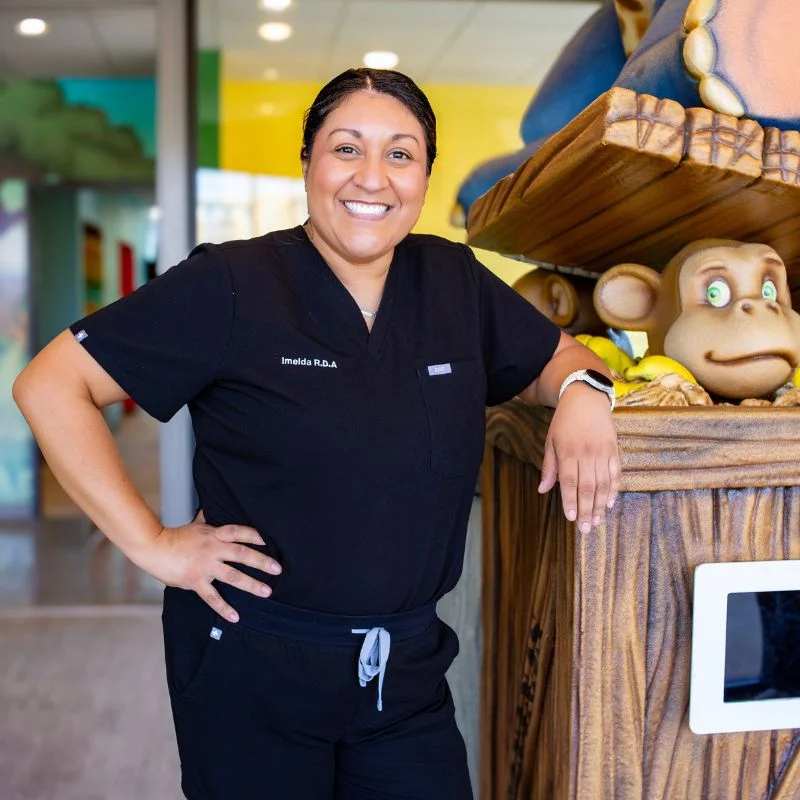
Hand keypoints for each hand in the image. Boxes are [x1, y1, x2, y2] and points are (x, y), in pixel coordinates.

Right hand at [137, 511, 281, 621]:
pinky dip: (224, 608)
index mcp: (214, 534)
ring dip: (251, 584)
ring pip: (232, 576)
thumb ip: (206, 519)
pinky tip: (235, 617)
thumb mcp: (195, 525)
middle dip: (262, 561)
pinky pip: (212, 597)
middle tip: (278, 569)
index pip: (239, 532)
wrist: (153, 548)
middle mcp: (213, 549)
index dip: (255, 535)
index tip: (271, 540)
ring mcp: (205, 566)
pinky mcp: (195, 581)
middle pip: (242, 554)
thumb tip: (210, 507)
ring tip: (266, 591)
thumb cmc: (175, 537)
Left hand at [537, 384, 619, 531]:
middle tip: (585, 529)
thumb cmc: (564, 422)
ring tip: (596, 522)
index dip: (571, 501)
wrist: (586, 398)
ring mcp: (602, 451)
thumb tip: (542, 490)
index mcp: (568, 452)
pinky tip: (609, 503)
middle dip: (586, 510)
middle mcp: (587, 453)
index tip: (571, 518)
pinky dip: (614, 490)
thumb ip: (549, 467)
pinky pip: (616, 473)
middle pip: (587, 487)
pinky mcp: (614, 449)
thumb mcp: (551, 441)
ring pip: (603, 483)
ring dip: (600, 505)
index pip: (570, 482)